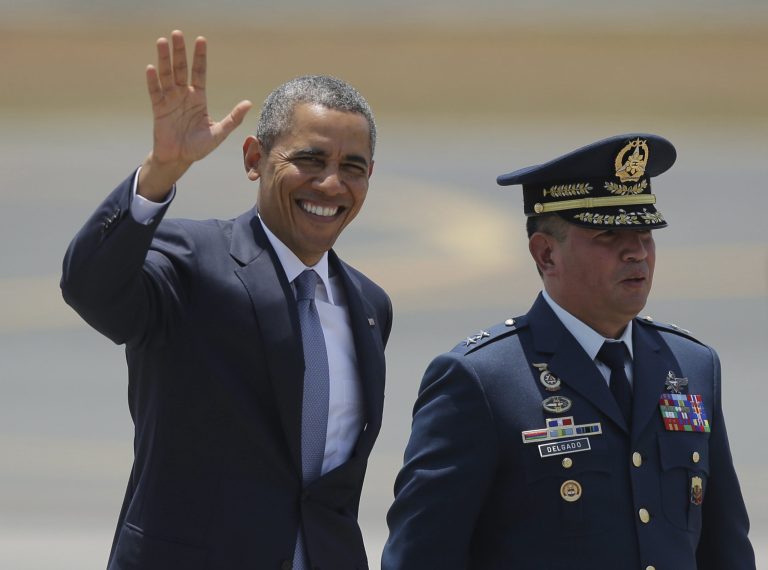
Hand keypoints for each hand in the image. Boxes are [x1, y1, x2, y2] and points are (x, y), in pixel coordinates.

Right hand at [138, 30, 251, 200]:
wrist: (179, 159)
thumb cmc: (199, 147)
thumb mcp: (219, 133)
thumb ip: (233, 118)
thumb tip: (248, 103)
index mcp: (198, 98)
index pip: (199, 72)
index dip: (199, 57)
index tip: (200, 39)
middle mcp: (184, 95)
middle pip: (181, 69)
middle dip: (179, 52)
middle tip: (176, 33)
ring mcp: (170, 101)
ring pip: (166, 76)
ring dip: (164, 59)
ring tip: (162, 42)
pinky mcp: (158, 109)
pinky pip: (155, 92)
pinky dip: (153, 81)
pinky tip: (152, 68)